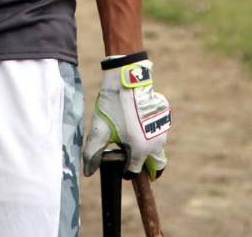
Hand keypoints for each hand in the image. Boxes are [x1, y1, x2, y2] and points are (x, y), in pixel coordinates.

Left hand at [83, 52, 170, 179]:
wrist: (127, 78)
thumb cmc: (113, 105)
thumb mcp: (99, 130)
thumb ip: (92, 153)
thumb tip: (87, 172)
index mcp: (141, 150)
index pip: (136, 171)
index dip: (128, 172)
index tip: (122, 169)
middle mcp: (156, 143)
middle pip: (157, 165)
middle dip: (150, 170)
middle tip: (138, 166)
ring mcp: (163, 129)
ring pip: (159, 148)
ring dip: (150, 151)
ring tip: (134, 142)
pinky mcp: (165, 117)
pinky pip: (160, 132)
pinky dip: (153, 134)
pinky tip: (139, 126)